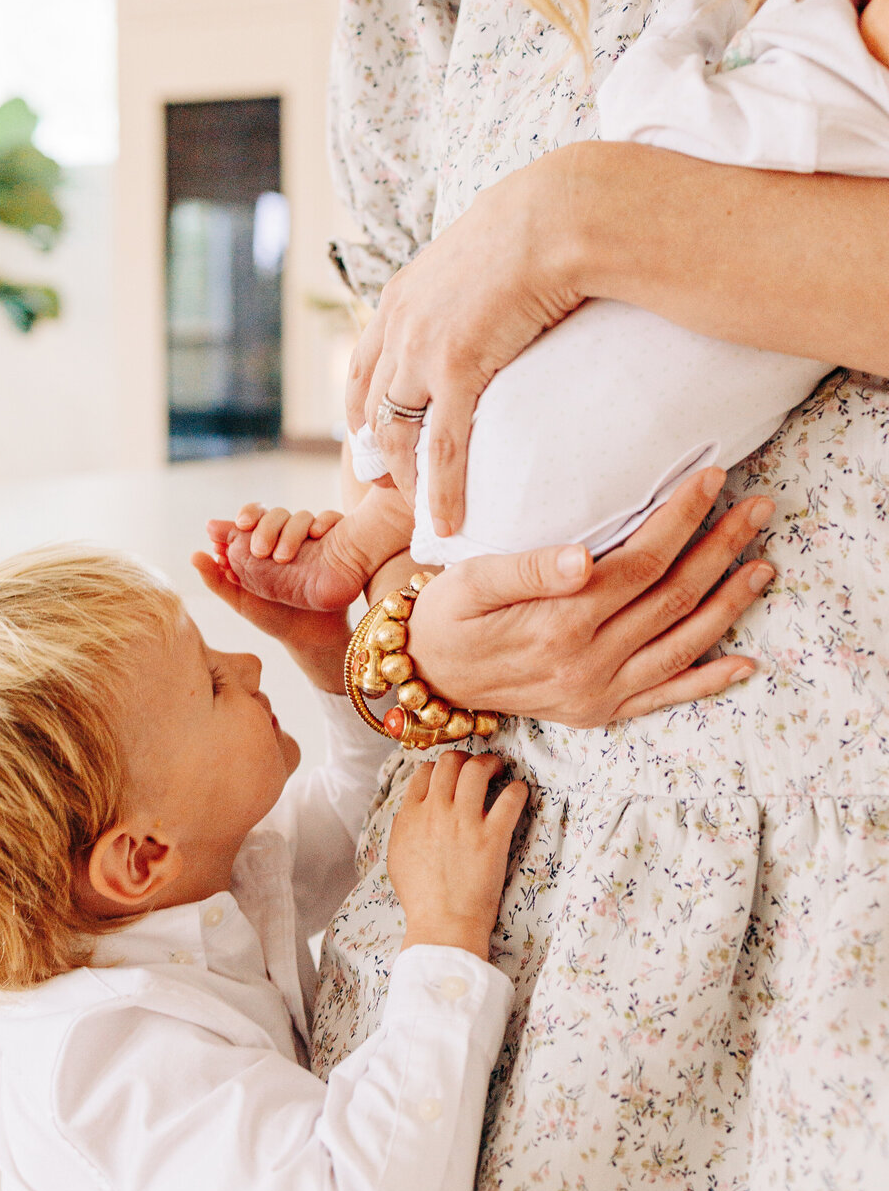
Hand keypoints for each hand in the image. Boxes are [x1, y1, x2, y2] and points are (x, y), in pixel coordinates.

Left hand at [193, 505, 350, 692]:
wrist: (308, 637)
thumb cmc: (273, 617)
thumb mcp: (241, 600)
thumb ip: (216, 579)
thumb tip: (194, 554)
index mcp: (262, 544)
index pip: (253, 517)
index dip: (246, 515)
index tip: (240, 526)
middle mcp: (286, 538)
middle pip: (276, 514)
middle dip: (266, 526)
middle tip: (259, 551)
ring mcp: (311, 540)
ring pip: (301, 516)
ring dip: (291, 530)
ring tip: (283, 558)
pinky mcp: (335, 543)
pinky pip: (333, 519)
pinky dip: (325, 521)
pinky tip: (317, 534)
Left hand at [346, 153, 584, 534]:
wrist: (558, 214)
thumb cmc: (538, 224)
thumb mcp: (481, 251)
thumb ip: (469, 283)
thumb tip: (492, 294)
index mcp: (401, 295)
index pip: (365, 364)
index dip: (363, 407)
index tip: (371, 439)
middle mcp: (398, 324)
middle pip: (369, 405)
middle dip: (375, 452)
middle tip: (390, 486)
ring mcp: (422, 349)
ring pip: (397, 433)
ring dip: (405, 478)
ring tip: (421, 511)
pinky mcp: (457, 369)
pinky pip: (442, 446)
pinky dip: (440, 489)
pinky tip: (449, 520)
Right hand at [388, 751, 527, 959]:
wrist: (443, 924)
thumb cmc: (420, 897)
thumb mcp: (398, 856)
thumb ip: (405, 825)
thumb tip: (413, 808)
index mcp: (411, 816)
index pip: (424, 771)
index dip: (439, 767)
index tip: (451, 774)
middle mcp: (436, 811)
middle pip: (450, 762)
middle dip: (466, 758)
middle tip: (478, 767)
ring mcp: (465, 822)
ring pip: (477, 769)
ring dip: (491, 763)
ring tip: (498, 769)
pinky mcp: (493, 836)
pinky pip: (510, 798)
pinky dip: (517, 790)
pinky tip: (519, 792)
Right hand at [404, 467, 774, 726]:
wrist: (427, 676)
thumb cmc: (447, 614)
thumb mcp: (470, 580)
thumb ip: (527, 568)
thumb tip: (584, 558)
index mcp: (559, 622)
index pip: (640, 563)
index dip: (681, 520)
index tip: (711, 479)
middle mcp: (587, 662)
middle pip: (673, 597)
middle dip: (721, 549)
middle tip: (758, 508)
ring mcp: (598, 691)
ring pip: (681, 643)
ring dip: (728, 604)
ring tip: (764, 565)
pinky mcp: (599, 710)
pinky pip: (665, 696)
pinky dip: (708, 681)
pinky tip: (744, 663)